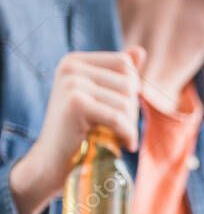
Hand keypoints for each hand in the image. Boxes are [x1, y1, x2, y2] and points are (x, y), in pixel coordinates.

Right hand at [9, 47, 145, 213]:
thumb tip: (140, 51)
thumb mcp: (101, 99)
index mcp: (76, 61)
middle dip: (132, 111)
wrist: (52, 162)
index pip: (125, 64)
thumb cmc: (80, 132)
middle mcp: (70, 66)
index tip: (120, 111)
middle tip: (120, 129)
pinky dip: (127, 134)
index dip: (131, 91)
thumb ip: (119, 75)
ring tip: (117, 136)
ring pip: (127, 101)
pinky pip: (119, 117)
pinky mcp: (75, 103)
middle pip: (129, 83)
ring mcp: (71, 82)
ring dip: (130, 125)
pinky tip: (124, 145)